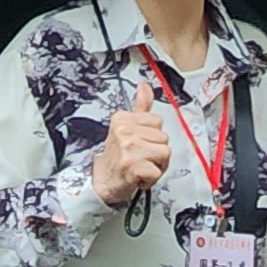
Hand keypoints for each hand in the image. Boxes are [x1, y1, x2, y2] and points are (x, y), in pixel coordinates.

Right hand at [92, 78, 170, 207]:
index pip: (158, 121)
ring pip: (164, 154)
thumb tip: (144, 84)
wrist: (102, 181)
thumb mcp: (125, 127)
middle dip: (156, 152)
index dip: (152, 136)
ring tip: (141, 166)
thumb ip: (140, 106)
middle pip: (163, 138)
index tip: (139, 143)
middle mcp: (124, 131)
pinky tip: (139, 177)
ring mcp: (128, 149)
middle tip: (140, 157)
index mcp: (122, 118)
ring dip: (156, 165)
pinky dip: (151, 179)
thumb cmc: (116, 155)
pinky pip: (158, 171)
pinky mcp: (133, 167)